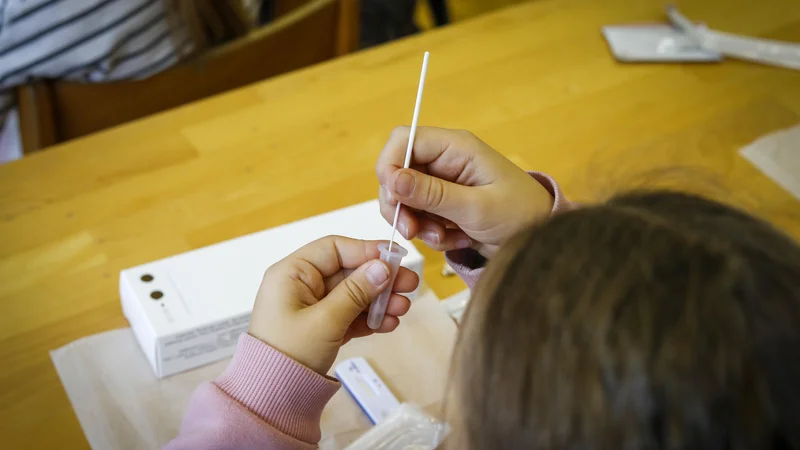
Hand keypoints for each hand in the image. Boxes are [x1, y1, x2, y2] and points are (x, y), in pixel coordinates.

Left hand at [248, 236, 418, 374]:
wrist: (272, 397)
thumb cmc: (290, 353)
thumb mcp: (326, 320)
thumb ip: (356, 292)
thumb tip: (383, 267)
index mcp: (292, 273)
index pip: (334, 249)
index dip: (366, 250)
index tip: (396, 256)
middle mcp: (301, 285)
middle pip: (348, 271)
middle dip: (380, 279)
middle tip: (410, 284)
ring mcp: (311, 307)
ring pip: (352, 294)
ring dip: (379, 300)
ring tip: (403, 309)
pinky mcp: (321, 327)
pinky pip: (349, 314)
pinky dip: (369, 318)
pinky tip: (389, 323)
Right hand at [376, 127, 553, 257]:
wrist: (541, 242)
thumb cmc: (521, 215)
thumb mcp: (476, 207)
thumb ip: (432, 194)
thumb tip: (392, 179)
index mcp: (455, 147)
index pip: (403, 139)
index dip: (390, 165)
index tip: (393, 197)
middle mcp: (444, 161)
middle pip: (396, 172)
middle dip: (400, 205)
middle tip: (412, 231)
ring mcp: (442, 184)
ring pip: (404, 199)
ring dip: (417, 224)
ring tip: (443, 238)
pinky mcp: (443, 206)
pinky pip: (419, 218)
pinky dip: (430, 233)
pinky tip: (456, 239)